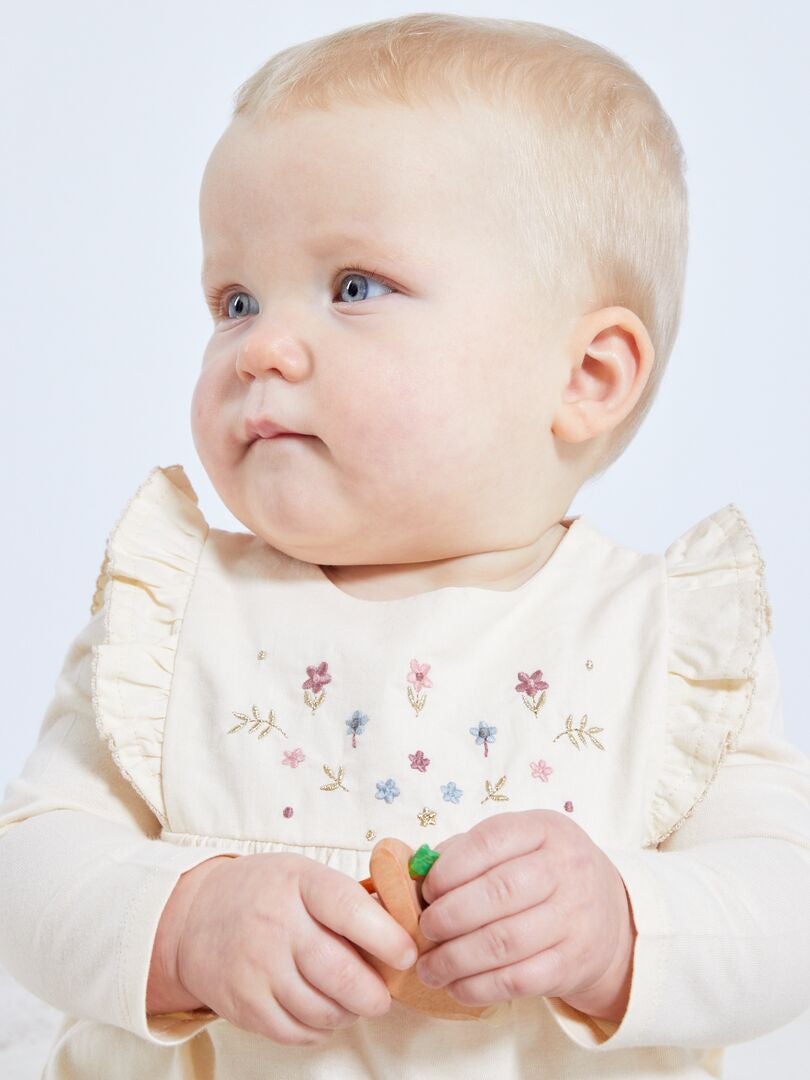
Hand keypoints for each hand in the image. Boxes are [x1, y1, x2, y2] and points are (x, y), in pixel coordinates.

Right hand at [170, 853, 418, 1044]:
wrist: (195, 916)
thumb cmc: (266, 892)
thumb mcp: (304, 875)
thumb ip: (349, 900)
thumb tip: (403, 929)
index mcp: (299, 884)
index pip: (349, 909)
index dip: (386, 936)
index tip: (407, 954)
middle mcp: (276, 926)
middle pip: (339, 973)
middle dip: (375, 993)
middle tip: (383, 993)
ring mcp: (257, 969)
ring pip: (322, 1009)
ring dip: (349, 1012)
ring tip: (352, 1000)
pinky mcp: (245, 1006)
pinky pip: (297, 1032)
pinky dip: (321, 1029)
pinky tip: (323, 1011)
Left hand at [414, 810, 635, 1021]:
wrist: (612, 915)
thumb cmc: (546, 873)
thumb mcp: (520, 843)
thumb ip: (470, 851)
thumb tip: (416, 871)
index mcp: (546, 830)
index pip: (491, 840)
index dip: (450, 867)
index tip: (427, 890)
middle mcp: (566, 869)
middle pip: (497, 893)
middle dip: (449, 916)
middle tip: (424, 930)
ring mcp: (574, 918)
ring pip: (504, 942)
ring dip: (455, 959)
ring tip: (428, 967)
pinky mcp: (573, 964)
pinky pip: (518, 980)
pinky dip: (479, 987)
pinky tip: (455, 986)